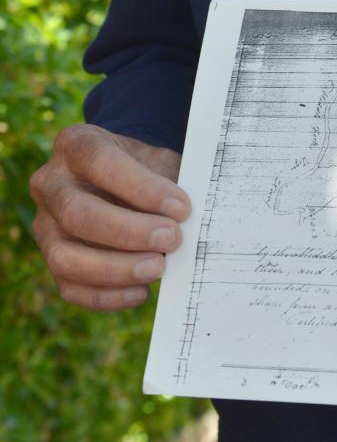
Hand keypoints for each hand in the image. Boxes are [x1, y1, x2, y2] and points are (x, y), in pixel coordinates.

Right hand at [30, 124, 190, 310]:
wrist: (125, 179)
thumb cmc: (144, 167)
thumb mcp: (156, 158)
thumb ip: (167, 182)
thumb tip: (187, 218)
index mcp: (76, 144)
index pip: (102, 163)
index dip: (142, 188)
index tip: (181, 208)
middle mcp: (50, 183)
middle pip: (77, 213)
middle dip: (128, 232)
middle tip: (172, 239)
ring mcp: (44, 225)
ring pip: (65, 256)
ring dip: (115, 269)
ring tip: (158, 268)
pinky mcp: (51, 260)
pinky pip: (69, 287)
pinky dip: (106, 296)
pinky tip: (140, 291)